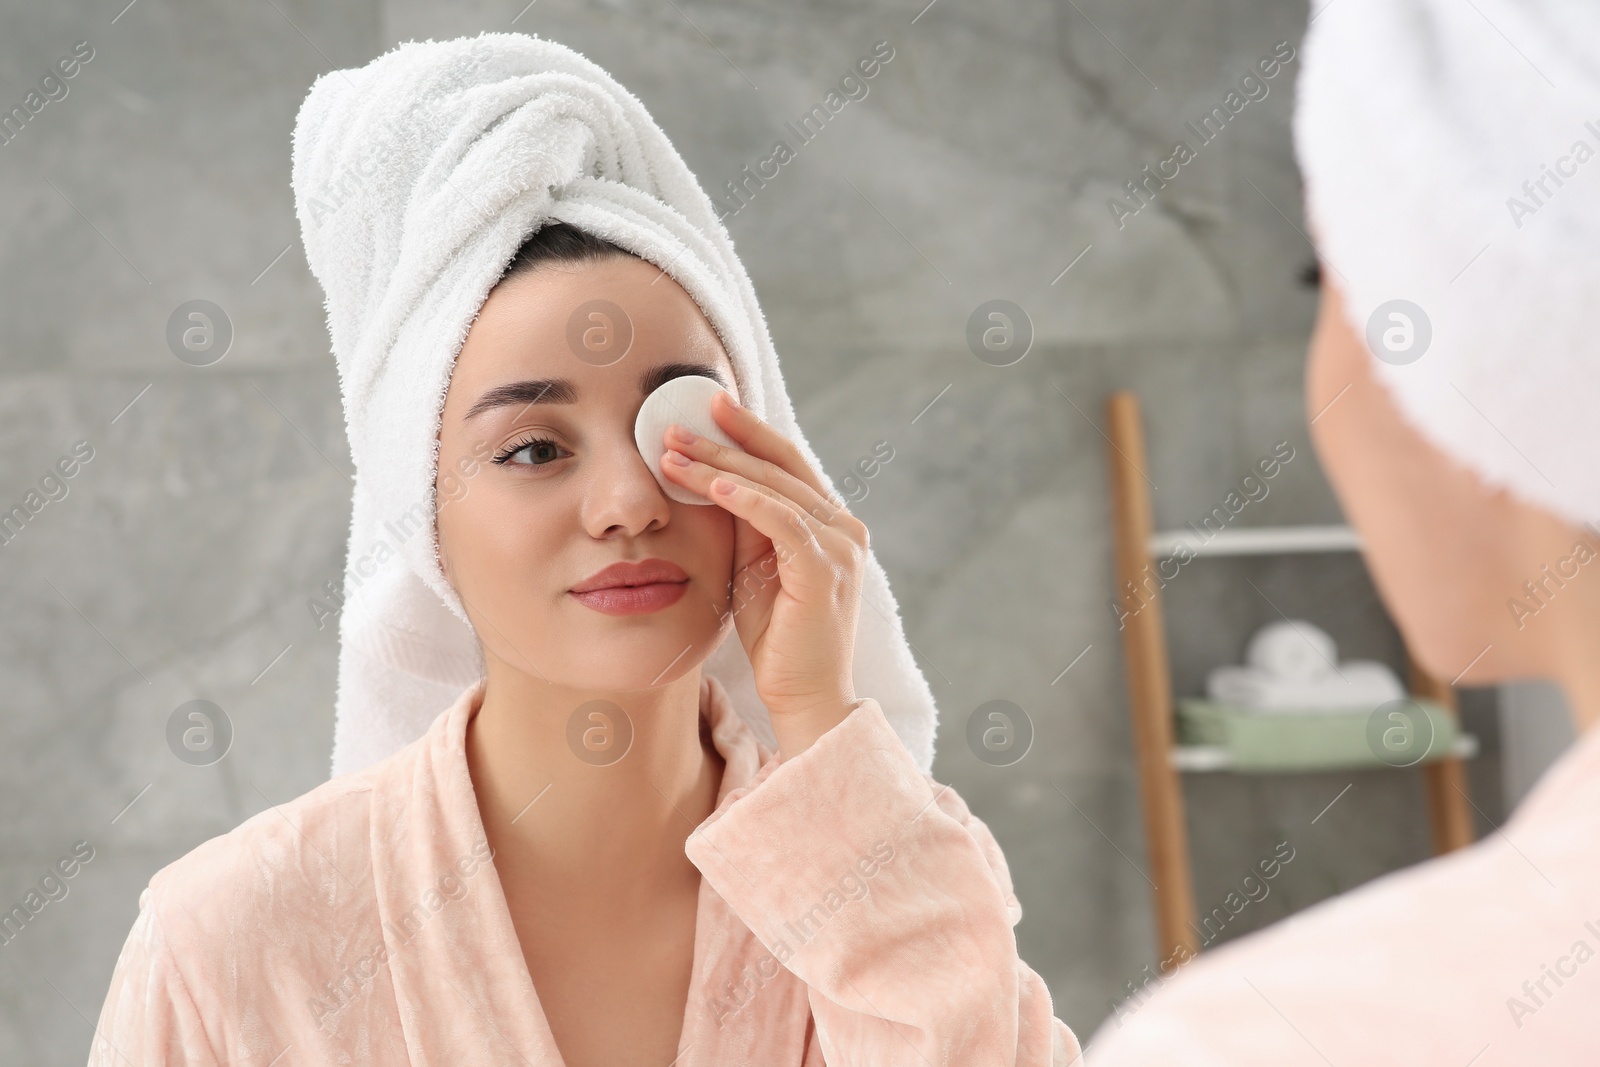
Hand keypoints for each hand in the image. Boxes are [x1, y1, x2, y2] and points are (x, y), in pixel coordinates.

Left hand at [660, 391, 867, 757]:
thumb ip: (744, 526)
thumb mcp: (753, 568)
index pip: (785, 464)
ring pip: (775, 488)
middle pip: (780, 465)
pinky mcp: (824, 570)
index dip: (746, 433)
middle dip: (725, 439)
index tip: (705, 407)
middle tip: (675, 420)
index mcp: (830, 523)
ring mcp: (839, 546)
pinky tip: (710, 484)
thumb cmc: (777, 638)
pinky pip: (781, 521)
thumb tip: (709, 479)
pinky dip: (744, 499)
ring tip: (673, 451)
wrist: (804, 696)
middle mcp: (843, 528)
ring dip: (719, 465)